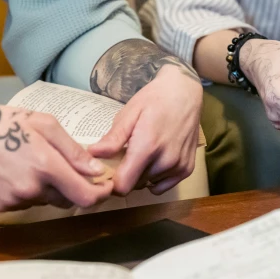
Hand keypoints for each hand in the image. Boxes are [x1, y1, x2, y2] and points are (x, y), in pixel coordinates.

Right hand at [0, 96, 113, 211]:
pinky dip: (32, 192)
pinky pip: (28, 203)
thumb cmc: (5, 123)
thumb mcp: (46, 125)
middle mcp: (31, 189)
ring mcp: (15, 201)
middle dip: (76, 188)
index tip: (106, 186)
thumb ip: (74, 151)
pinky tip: (19, 172)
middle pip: (69, 200)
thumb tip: (97, 170)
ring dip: (52, 189)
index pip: (85, 196)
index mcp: (46, 166)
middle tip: (70, 169)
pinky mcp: (1, 207)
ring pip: (48, 201)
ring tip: (36, 164)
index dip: (100, 194)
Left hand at [89, 64, 202, 195]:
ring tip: (142, 154)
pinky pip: (163, 186)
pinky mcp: (187, 169)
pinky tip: (154, 160)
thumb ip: (113, 138)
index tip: (108, 171)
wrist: (184, 92)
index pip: (123, 186)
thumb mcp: (130, 113)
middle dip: (126, 175)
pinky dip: (156, 178)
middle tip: (124, 156)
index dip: (111, 182)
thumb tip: (92, 155)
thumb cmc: (154, 99)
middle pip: (135, 185)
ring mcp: (179, 167)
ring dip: (141, 175)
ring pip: (149, 184)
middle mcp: (165, 161)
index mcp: (147, 147)